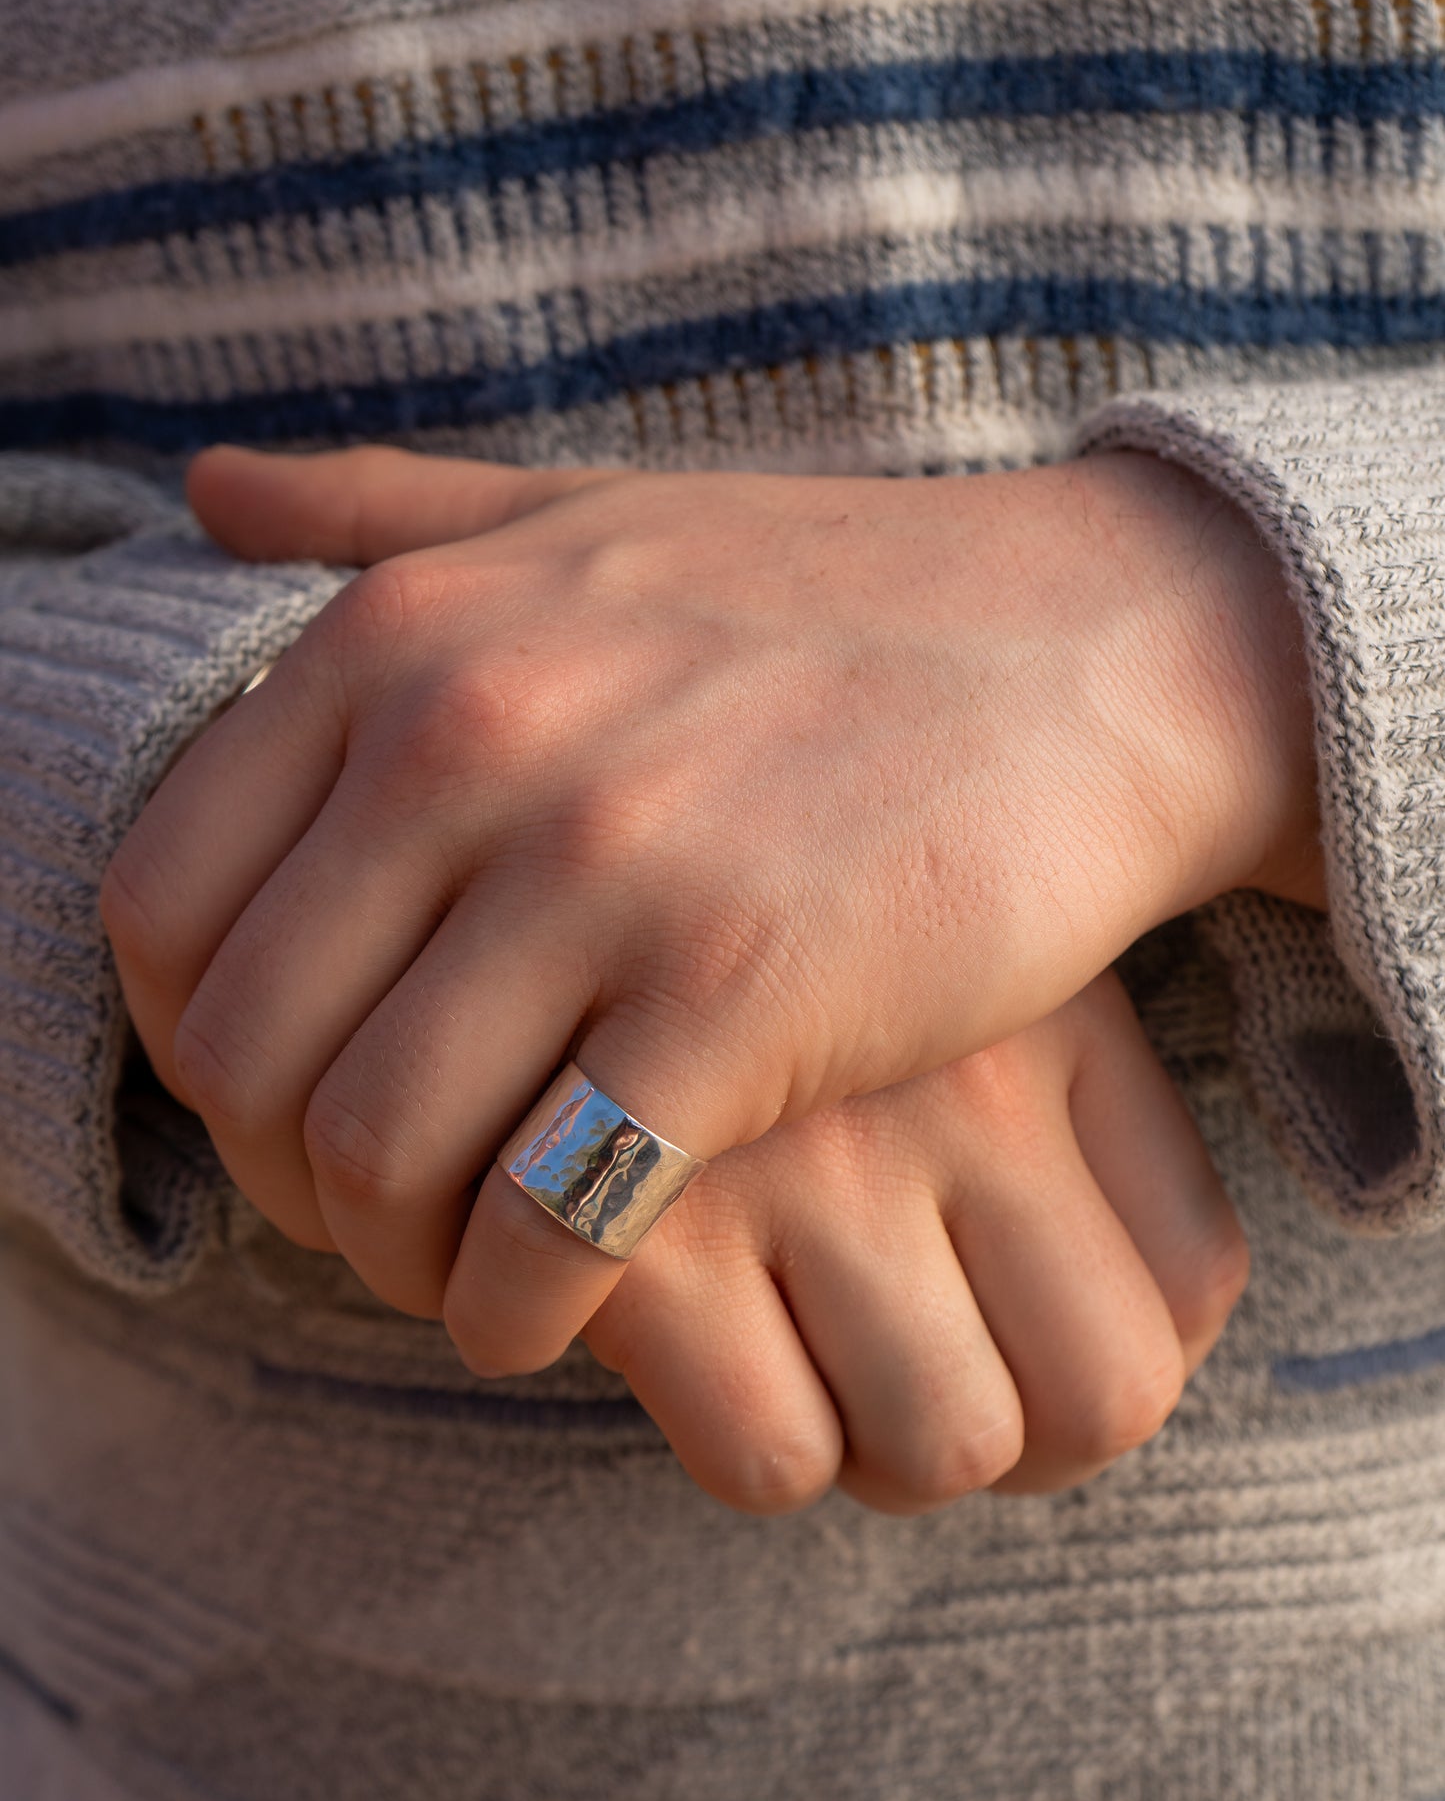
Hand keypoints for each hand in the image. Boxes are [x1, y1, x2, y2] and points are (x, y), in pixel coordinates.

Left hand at [99, 444, 1316, 1382]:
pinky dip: (511, 1303)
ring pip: (378, 1151)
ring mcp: (609, 870)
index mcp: (406, 635)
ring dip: (386, 1259)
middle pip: (250, 1053)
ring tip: (450, 1271)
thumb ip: (379, 509)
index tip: (275, 1103)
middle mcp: (474, 738)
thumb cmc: (827, 599)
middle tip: (361, 1219)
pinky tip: (543, 1310)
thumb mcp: (582, 509)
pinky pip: (546, 1215)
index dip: (186, 1045)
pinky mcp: (742, 997)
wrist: (1089, 651)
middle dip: (279, 1180)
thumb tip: (202, 490)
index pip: (164, 905)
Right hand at [582, 967, 1247, 1513]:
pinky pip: (771, 1452)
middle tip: (890, 1372)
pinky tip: (692, 1352)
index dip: (1104, 1359)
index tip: (1007, 1339)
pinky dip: (741, 1439)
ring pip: (942, 1448)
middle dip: (996, 1422)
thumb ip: (1051, 1118)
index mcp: (1055, 1023)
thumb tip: (1133, 1350)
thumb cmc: (752, 932)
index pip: (1192, 1288)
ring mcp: (820, 1164)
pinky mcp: (657, 1239)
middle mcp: (965, 1091)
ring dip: (868, 1443)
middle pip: (1098, 1403)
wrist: (519, 831)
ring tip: (787, 1357)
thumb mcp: (939, 964)